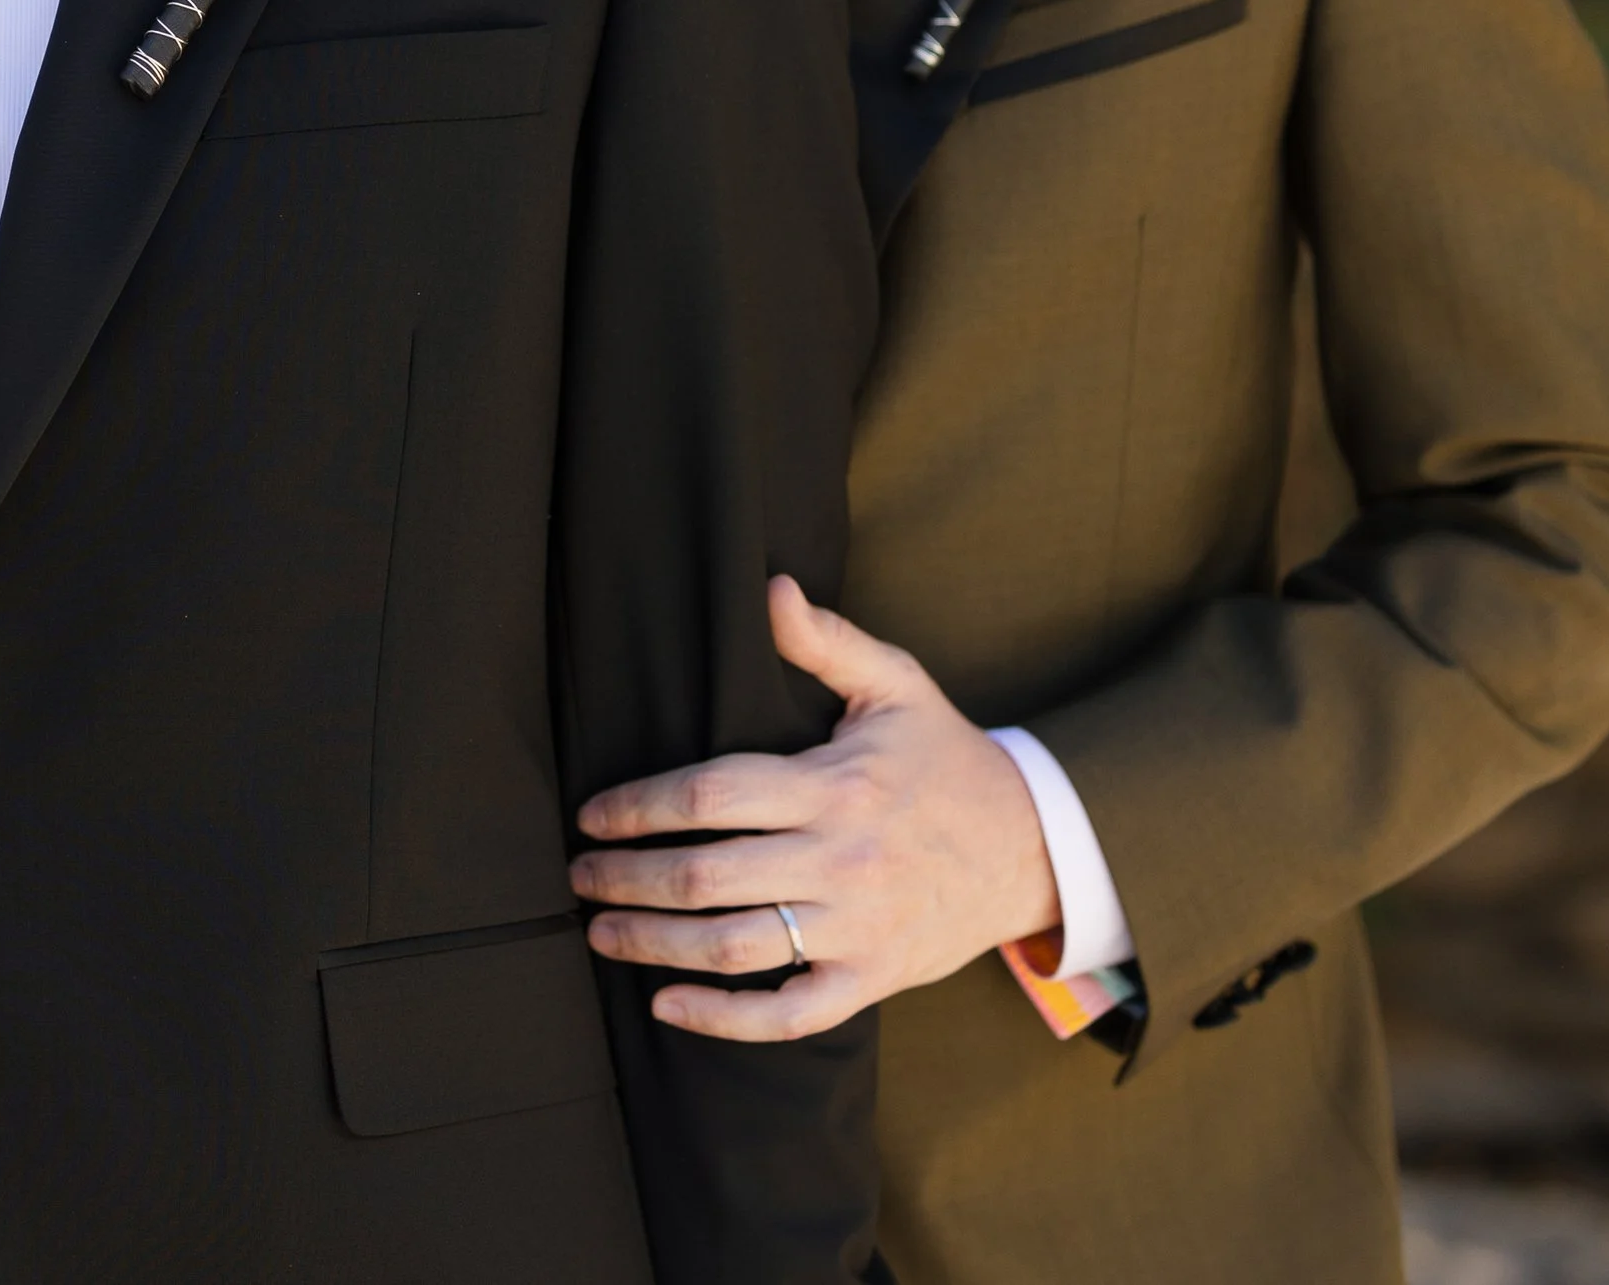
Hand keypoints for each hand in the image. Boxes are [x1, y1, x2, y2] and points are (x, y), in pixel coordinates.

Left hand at [568, 575, 1060, 1039]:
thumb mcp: (896, 684)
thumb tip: (769, 589)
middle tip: (577, 874)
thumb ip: (826, 641)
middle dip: (627, 878)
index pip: (712, 792)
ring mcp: (854, 928)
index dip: (639, 804)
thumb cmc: (945, 758)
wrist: (1031, 848)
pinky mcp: (869, 980)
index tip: (591, 813)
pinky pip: (787, 1014)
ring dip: (653, 944)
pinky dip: (722, 1019)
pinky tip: (668, 1004)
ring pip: (733, 946)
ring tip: (599, 932)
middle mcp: (838, 861)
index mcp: (833, 784)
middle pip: (706, 874)